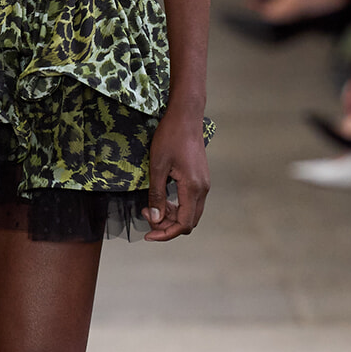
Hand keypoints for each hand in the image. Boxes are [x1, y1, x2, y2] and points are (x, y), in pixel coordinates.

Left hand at [144, 106, 209, 241]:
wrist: (186, 116)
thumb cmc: (171, 136)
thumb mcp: (157, 167)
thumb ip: (156, 195)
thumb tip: (155, 218)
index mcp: (193, 188)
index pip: (183, 224)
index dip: (165, 233)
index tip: (148, 235)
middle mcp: (202, 189)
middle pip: (188, 222)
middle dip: (167, 226)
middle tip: (146, 215)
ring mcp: (203, 184)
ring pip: (190, 213)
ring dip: (171, 216)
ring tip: (150, 207)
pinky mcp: (200, 179)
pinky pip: (190, 202)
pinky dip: (176, 206)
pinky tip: (162, 199)